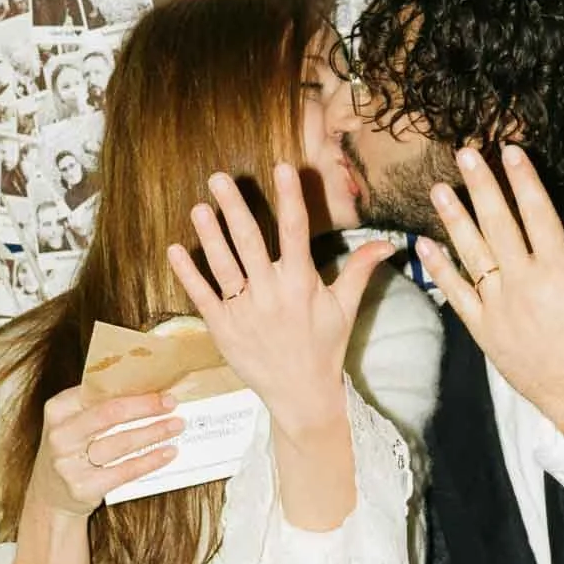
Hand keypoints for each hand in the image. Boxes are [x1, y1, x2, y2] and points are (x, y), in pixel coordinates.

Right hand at [25, 385, 183, 521]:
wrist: (51, 498)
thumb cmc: (71, 452)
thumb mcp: (73, 424)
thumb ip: (98, 407)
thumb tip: (148, 392)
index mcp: (57, 410)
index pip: (99, 393)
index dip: (133, 390)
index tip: (160, 388)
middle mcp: (60, 435)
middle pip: (111, 414)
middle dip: (146, 407)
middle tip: (172, 403)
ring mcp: (68, 463)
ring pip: (121, 442)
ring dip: (154, 432)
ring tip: (175, 426)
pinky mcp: (83, 487)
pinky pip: (125, 470)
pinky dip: (150, 460)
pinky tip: (167, 452)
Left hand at [168, 162, 393, 437]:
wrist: (301, 395)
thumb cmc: (324, 347)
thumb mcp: (345, 308)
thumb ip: (360, 270)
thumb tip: (388, 243)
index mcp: (301, 284)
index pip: (296, 232)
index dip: (289, 198)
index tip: (282, 168)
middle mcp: (271, 294)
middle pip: (251, 242)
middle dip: (235, 207)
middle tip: (218, 177)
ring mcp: (244, 311)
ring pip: (223, 266)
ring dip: (210, 235)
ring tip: (199, 207)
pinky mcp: (223, 328)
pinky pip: (202, 296)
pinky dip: (188, 273)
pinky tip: (175, 249)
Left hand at [415, 145, 563, 434]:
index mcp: (559, 271)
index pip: (538, 213)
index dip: (523, 179)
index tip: (509, 151)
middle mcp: (523, 283)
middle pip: (498, 224)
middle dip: (482, 186)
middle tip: (465, 154)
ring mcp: (499, 306)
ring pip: (472, 253)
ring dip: (454, 218)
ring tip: (439, 188)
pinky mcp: (483, 329)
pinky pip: (456, 294)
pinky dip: (440, 269)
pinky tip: (425, 244)